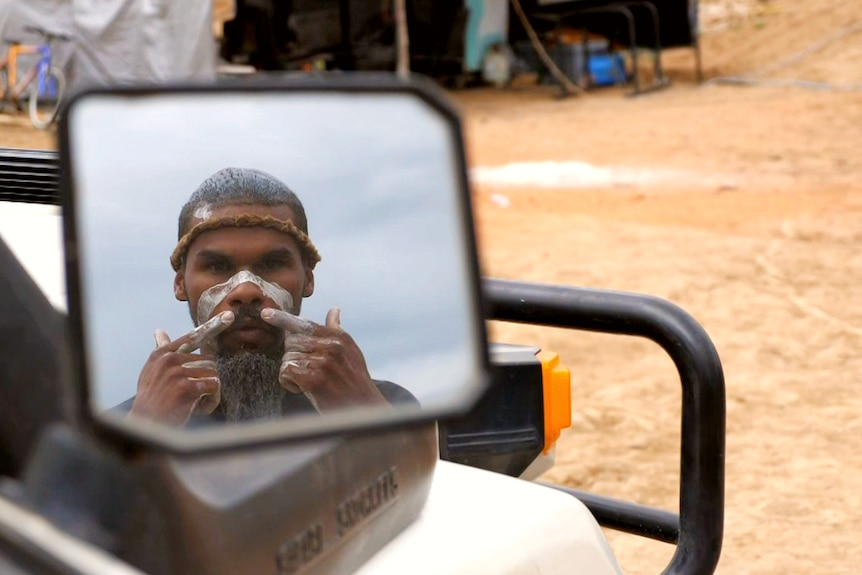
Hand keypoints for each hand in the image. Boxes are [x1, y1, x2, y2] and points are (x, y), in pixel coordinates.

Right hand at [129, 311, 234, 425]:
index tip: (229, 317)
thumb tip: (159, 330)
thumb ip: (161, 350)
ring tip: (196, 403)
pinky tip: (199, 409)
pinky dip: (211, 401)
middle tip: (196, 395)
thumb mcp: (152, 370)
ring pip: (214, 375)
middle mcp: (169, 359)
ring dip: (211, 392)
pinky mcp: (186, 387)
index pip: (193, 337)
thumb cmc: (152, 397)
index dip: (212, 326)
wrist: (146, 423)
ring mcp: (178, 373)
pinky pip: (214, 388)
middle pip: (209, 362)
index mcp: (163, 353)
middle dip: (209, 380)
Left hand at [260, 307, 388, 411]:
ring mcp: (322, 362)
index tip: (265, 314)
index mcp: (338, 337)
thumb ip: (337, 330)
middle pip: (291, 342)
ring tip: (310, 383)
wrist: (363, 409)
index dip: (283, 318)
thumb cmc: (355, 381)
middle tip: (308, 371)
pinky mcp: (314, 379)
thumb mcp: (351, 351)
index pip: (305, 324)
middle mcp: (331, 346)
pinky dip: (289, 383)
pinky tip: (303, 389)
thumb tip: (334, 310)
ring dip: (292, 373)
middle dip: (293, 357)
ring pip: (287, 359)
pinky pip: (286, 372)